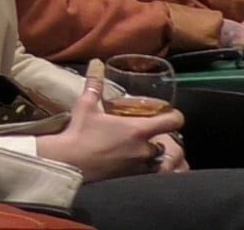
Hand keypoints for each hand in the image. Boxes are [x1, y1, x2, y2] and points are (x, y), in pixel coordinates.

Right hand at [36, 65, 184, 181]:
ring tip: (144, 152)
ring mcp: (139, 167)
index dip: (174, 116)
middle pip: (169, 143)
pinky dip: (147, 171)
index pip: (173, 121)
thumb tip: (96, 64)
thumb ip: (94, 85)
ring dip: (156, 157)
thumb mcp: (86, 106)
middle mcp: (144, 149)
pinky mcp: (131, 180)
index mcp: (138, 129)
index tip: (167, 114)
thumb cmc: (79, 134)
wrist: (69, 163)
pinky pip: (150, 176)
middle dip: (161, 139)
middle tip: (149, 135)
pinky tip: (135, 166)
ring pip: (161, 162)